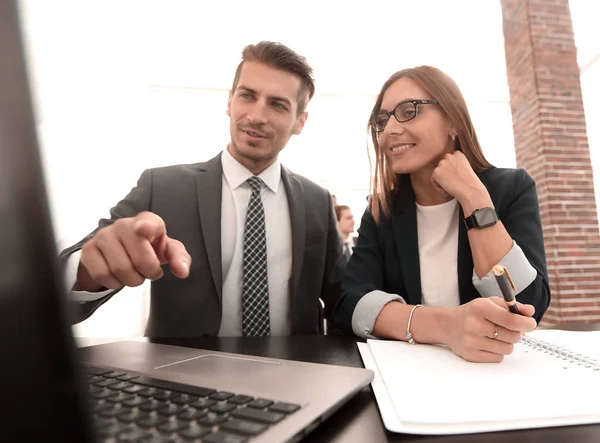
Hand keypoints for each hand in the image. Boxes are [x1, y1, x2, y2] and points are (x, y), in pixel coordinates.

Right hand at [74, 212, 190, 291]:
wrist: (122, 249)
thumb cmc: (150, 248)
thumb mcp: (168, 251)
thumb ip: (180, 258)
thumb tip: (182, 271)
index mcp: (147, 221)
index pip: (147, 222)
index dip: (145, 226)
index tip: (141, 229)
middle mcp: (124, 224)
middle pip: (139, 260)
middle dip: (148, 273)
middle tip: (149, 271)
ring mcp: (104, 235)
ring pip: (120, 269)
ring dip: (132, 280)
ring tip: (135, 274)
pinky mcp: (89, 249)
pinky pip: (102, 274)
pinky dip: (114, 283)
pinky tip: (118, 276)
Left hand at [431, 151, 491, 212]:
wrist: (469, 189)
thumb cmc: (470, 183)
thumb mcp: (466, 168)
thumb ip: (456, 166)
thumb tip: (448, 171)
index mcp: (458, 154)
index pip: (449, 160)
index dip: (451, 170)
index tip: (456, 178)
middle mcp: (449, 156)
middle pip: (442, 166)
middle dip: (446, 175)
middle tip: (453, 184)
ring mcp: (442, 163)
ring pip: (438, 173)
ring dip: (442, 181)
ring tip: (450, 188)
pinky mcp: (436, 172)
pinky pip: (433, 181)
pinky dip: (438, 187)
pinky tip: (446, 191)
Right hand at [445, 297, 536, 362]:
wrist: (447, 325)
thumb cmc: (473, 313)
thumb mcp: (490, 303)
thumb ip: (512, 307)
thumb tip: (530, 312)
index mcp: (480, 307)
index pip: (511, 320)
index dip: (526, 323)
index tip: (530, 323)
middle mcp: (474, 324)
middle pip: (513, 336)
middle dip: (515, 333)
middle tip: (506, 328)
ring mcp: (471, 341)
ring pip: (508, 349)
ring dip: (506, 343)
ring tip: (494, 336)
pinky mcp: (470, 355)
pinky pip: (498, 358)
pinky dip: (497, 352)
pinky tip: (487, 344)